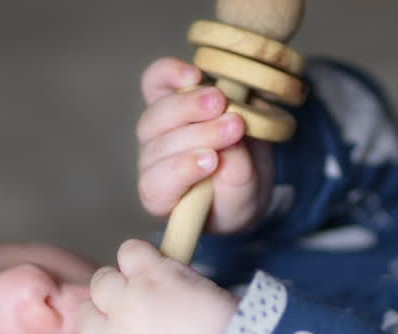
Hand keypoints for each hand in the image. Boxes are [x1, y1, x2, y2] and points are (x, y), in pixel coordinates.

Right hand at [65, 238, 238, 333]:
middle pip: (87, 317)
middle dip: (110, 317)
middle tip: (141, 318)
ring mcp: (129, 305)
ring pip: (102, 282)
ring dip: (121, 286)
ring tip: (148, 293)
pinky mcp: (155, 277)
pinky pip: (130, 253)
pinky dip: (138, 257)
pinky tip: (155, 269)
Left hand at [137, 57, 273, 234]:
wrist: (244, 172)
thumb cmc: (237, 194)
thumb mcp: (244, 196)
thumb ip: (236, 176)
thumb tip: (233, 143)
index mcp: (162, 194)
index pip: (157, 183)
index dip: (181, 170)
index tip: (213, 161)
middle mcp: (152, 161)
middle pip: (158, 142)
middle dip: (197, 133)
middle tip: (234, 127)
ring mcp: (157, 128)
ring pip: (158, 112)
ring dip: (190, 104)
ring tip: (223, 100)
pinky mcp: (167, 97)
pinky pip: (156, 81)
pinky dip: (170, 74)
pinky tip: (195, 74)